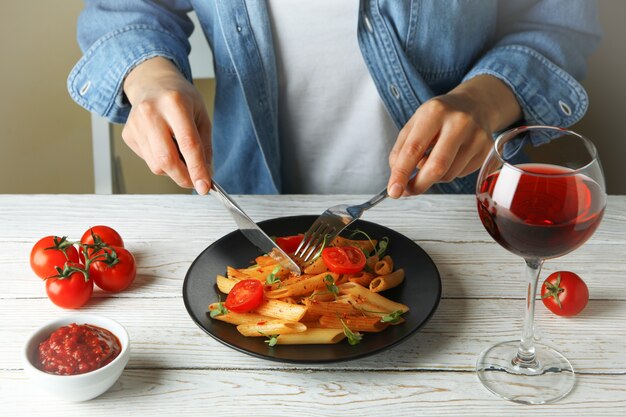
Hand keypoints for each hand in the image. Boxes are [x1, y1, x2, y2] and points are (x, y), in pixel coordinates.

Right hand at [122, 57, 211, 193]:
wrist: (152, 83)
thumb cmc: (180, 99)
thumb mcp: (201, 116)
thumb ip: (205, 147)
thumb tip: (205, 176)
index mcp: (175, 103)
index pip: (188, 144)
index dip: (197, 169)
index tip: (204, 187)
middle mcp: (151, 112)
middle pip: (167, 160)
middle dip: (184, 177)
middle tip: (195, 182)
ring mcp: (135, 124)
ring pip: (156, 165)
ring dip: (173, 170)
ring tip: (179, 153)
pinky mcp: (128, 134)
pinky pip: (148, 160)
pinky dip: (161, 161)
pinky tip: (164, 144)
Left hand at [386, 75, 521, 196]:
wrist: (475, 105)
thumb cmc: (440, 117)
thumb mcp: (415, 124)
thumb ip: (401, 150)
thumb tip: (397, 180)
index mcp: (434, 112)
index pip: (413, 149)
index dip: (401, 174)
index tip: (393, 191)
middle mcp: (459, 122)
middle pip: (436, 167)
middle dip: (418, 185)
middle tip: (407, 191)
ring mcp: (476, 136)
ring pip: (448, 174)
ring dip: (433, 177)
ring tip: (433, 160)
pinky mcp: (487, 150)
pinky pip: (461, 174)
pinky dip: (449, 172)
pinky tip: (451, 157)